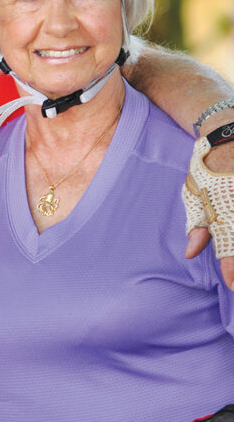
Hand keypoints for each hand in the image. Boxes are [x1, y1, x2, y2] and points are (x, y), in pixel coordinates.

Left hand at [182, 136, 233, 286]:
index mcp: (226, 208)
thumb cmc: (207, 170)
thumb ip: (197, 225)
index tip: (232, 284)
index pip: (231, 244)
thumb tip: (191, 252)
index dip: (232, 265)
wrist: (227, 136)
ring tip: (233, 268)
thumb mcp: (195, 195)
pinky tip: (233, 244)